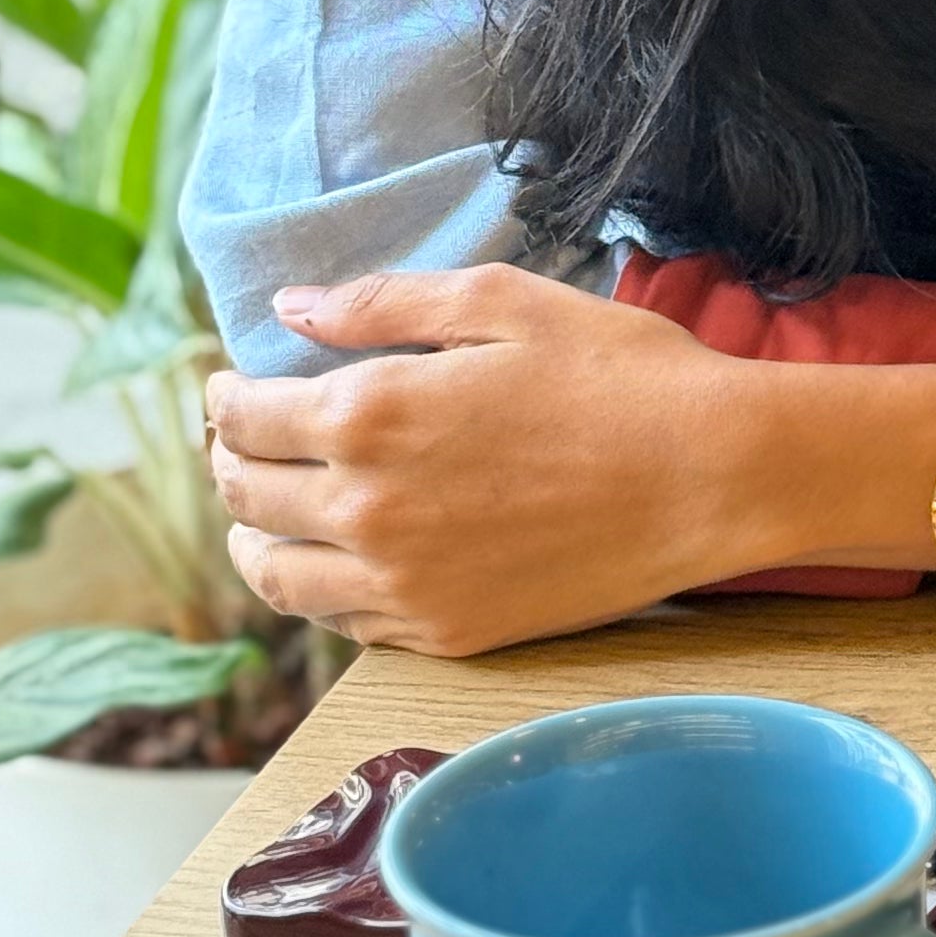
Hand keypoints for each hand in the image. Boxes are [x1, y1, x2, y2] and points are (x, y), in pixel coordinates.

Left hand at [205, 265, 779, 655]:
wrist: (711, 476)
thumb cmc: (617, 373)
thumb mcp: (500, 303)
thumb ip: (381, 304)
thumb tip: (289, 309)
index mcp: (371, 415)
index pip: (247, 419)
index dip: (224, 399)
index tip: (227, 387)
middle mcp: (366, 508)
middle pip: (246, 496)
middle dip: (228, 461)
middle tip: (236, 443)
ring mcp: (404, 583)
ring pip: (278, 577)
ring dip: (251, 539)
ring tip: (258, 516)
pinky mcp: (447, 633)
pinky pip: (345, 625)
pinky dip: (318, 592)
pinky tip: (333, 565)